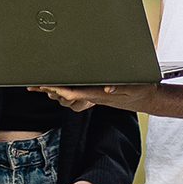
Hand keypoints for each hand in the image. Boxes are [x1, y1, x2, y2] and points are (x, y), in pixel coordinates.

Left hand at [35, 83, 159, 112]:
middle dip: (50, 89)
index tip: (46, 86)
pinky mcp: (98, 93)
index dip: (60, 90)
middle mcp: (95, 96)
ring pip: (71, 94)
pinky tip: (59, 85)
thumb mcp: (135, 86)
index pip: (76, 93)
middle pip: (68, 94)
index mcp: (100, 94)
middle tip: (33, 84)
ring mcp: (96, 95)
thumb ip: (121, 86)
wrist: (148, 98)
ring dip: (55, 90)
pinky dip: (66, 88)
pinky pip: (78, 92)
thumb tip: (107, 87)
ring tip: (40, 84)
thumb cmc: (142, 91)